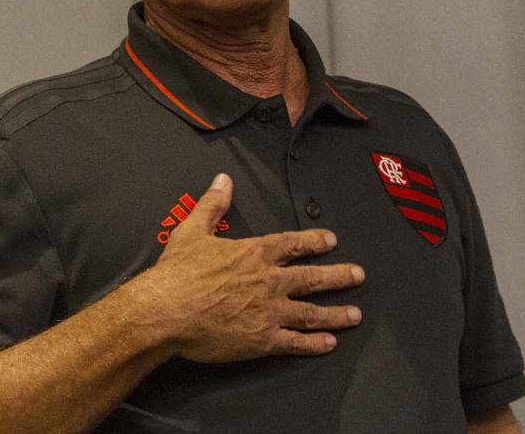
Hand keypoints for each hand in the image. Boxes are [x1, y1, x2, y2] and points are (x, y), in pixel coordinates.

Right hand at [130, 173, 364, 362]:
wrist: (166, 311)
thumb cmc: (176, 274)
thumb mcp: (192, 231)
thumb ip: (212, 205)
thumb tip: (223, 181)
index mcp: (253, 253)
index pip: (292, 244)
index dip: (314, 242)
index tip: (330, 241)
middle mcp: (268, 281)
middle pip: (312, 278)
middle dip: (339, 276)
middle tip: (358, 275)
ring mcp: (269, 312)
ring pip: (312, 312)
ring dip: (336, 313)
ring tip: (354, 314)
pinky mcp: (262, 339)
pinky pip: (296, 341)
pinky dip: (314, 343)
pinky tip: (328, 342)